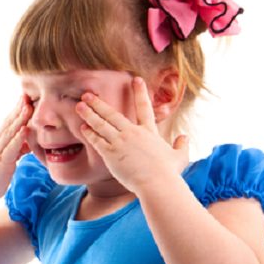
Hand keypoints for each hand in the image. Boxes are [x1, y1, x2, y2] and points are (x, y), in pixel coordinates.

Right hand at [0, 96, 31, 204]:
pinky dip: (18, 138)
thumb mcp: (7, 159)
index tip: (26, 96)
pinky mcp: (1, 163)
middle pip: (8, 123)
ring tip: (28, 107)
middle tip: (28, 94)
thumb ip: (16, 148)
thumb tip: (27, 140)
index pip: (8, 121)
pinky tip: (25, 130)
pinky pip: (11, 149)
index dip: (17, 109)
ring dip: (19, 119)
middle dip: (18, 108)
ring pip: (10, 133)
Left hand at [75, 76, 188, 194]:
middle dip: (99, 103)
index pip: (144, 107)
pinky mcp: (111, 154)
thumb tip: (184, 137)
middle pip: (113, 114)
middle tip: (87, 94)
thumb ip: (182, 145)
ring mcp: (121, 142)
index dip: (140, 92)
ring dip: (89, 114)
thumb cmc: (169, 173)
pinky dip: (90, 134)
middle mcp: (133, 133)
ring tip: (79, 106)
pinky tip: (83, 128)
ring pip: (101, 124)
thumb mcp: (180, 156)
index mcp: (149, 132)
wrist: (157, 184)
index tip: (135, 79)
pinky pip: (98, 141)